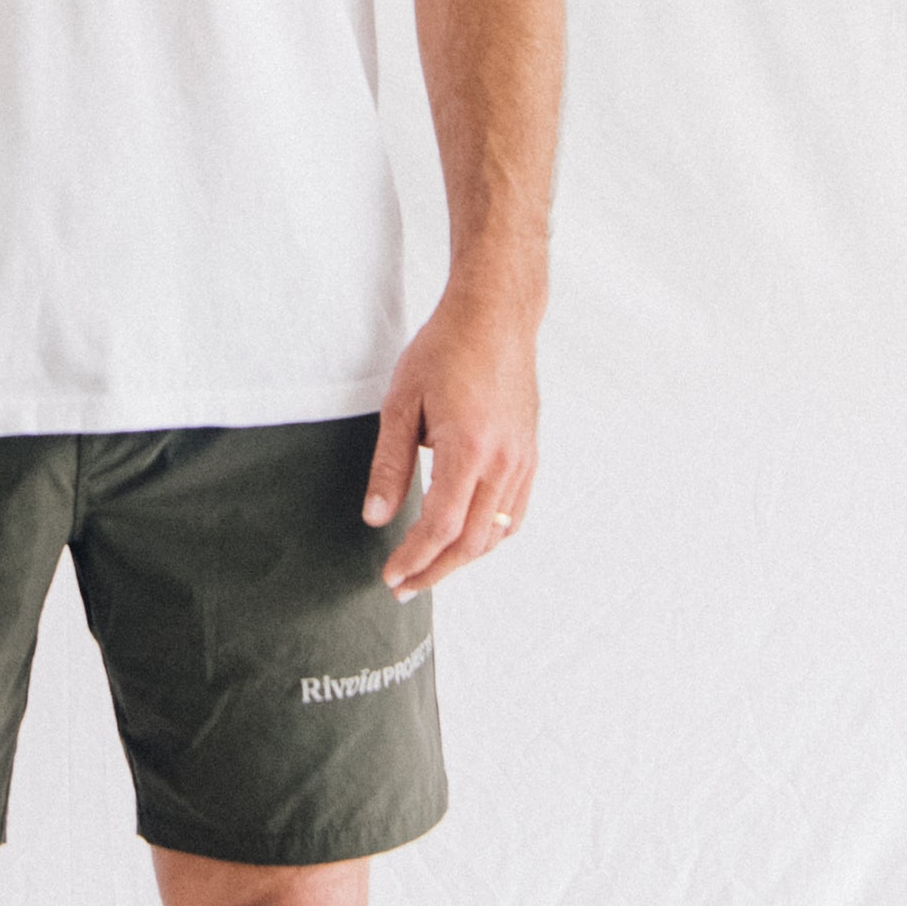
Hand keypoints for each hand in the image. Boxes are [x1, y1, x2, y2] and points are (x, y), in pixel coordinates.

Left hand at [360, 286, 537, 597]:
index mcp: (469, 448)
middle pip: (471, 541)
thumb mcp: (402, 402)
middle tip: (403, 587)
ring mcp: (523, 461)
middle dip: (434, 571)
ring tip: (427, 568)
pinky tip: (464, 539)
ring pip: (495, 533)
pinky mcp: (530, 456)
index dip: (414, 558)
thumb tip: (376, 518)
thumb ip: (390, 464)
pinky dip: (488, 537)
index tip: (391, 576)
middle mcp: (504, 462)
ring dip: (460, 559)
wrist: (496, 318)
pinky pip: (514, 514)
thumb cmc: (445, 351)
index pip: (440, 525)